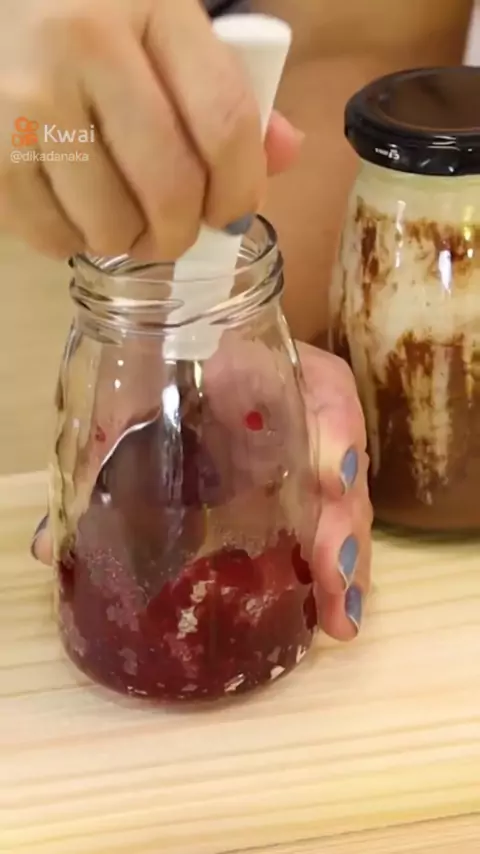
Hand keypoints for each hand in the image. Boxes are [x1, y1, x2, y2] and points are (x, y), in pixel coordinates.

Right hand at [0, 0, 301, 259]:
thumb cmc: (83, 15)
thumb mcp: (159, 22)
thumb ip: (224, 84)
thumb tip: (285, 154)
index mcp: (149, 5)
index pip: (224, 119)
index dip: (241, 188)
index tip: (233, 213)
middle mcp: (84, 44)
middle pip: (169, 185)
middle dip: (181, 233)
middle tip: (174, 236)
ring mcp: (26, 99)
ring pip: (108, 222)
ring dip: (126, 241)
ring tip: (119, 220)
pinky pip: (49, 234)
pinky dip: (71, 241)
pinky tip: (72, 211)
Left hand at [32, 341, 371, 641]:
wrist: (201, 365)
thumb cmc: (173, 376)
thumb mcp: (133, 402)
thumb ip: (101, 456)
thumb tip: (43, 547)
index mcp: (271, 373)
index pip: (322, 390)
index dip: (334, 431)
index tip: (331, 477)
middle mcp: (308, 413)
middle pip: (343, 462)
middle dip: (340, 520)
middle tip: (332, 572)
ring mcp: (315, 454)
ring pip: (347, 503)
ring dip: (347, 560)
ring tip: (339, 617)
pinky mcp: (310, 491)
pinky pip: (333, 527)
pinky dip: (336, 573)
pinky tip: (335, 619)